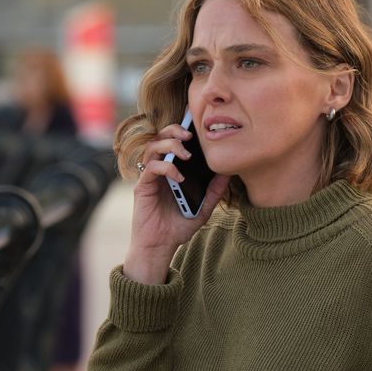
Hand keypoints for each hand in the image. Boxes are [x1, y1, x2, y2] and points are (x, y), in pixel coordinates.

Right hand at [123, 123, 229, 285]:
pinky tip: (178, 178)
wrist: (160, 247)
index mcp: (171, 170)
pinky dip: (166, 168)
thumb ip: (214, 191)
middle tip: (189, 134)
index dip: (182, 129)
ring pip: (153, 147)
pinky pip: (151, 168)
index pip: (174, 142)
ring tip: (185, 154)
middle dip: (174, 130)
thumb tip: (229, 172)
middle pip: (160, 137)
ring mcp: (149, 177)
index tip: (196, 123)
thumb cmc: (177, 227)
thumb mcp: (203, 209)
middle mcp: (158, 169)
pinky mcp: (142, 187)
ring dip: (169, 145)